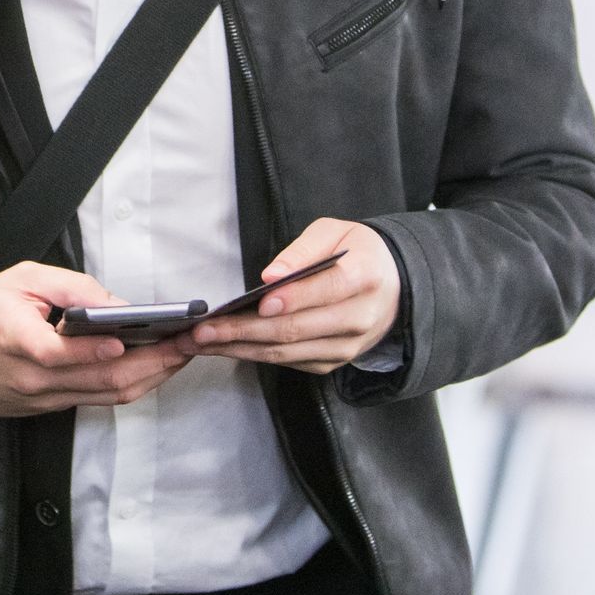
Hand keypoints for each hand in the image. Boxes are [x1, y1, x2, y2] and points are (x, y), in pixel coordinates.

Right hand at [0, 261, 189, 416]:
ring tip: (183, 353)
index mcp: (16, 339)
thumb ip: (67, 287)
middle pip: (103, 380)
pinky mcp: (49, 409)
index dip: (98, 350)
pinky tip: (153, 366)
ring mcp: (42, 399)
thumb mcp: (16, 279)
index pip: (60, 352)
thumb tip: (115, 303)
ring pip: (108, 396)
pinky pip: (98, 400)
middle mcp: (33, 378)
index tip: (133, 337)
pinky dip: (131, 385)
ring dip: (152, 376)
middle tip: (190, 341)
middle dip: (155, 361)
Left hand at [173, 219, 399, 373]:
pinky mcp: (332, 361)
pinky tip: (224, 347)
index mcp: (364, 278)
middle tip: (202, 330)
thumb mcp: (335, 232)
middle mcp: (358, 318)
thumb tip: (271, 276)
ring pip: (287, 352)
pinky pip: (289, 363)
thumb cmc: (357, 253)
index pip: (324, 291)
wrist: (394, 286)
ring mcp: (346, 346)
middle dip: (243, 331)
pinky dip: (253, 356)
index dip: (291, 299)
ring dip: (239, 349)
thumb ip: (303, 251)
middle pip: (296, 329)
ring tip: (199, 343)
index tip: (258, 302)